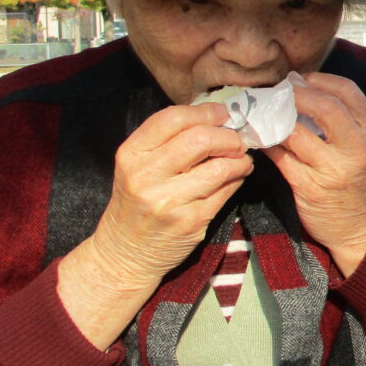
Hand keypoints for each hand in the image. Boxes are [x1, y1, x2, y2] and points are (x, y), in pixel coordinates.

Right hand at [96, 102, 253, 282]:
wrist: (123, 254)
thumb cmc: (136, 202)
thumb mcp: (137, 167)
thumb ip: (167, 141)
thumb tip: (216, 116)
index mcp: (131, 155)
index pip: (172, 118)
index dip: (204, 111)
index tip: (222, 113)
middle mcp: (146, 176)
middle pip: (200, 139)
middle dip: (228, 136)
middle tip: (237, 140)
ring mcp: (168, 201)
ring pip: (219, 167)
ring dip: (239, 160)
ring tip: (242, 159)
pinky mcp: (190, 222)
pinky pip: (226, 191)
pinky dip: (238, 179)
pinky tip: (237, 177)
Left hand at [263, 73, 365, 276]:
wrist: (360, 226)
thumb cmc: (356, 179)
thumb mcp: (361, 146)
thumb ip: (341, 120)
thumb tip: (299, 87)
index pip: (349, 92)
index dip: (321, 80)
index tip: (301, 80)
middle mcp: (356, 149)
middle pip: (326, 107)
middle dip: (297, 95)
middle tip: (278, 93)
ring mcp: (332, 170)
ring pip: (296, 132)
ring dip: (273, 119)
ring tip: (262, 112)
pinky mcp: (309, 188)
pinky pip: (280, 158)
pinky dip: (266, 143)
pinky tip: (260, 137)